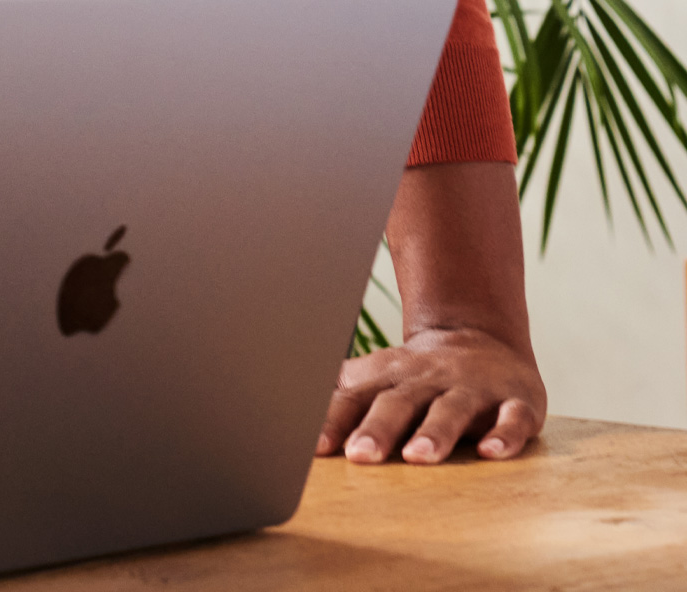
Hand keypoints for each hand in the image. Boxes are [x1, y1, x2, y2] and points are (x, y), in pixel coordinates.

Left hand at [319, 325, 544, 463]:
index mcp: (389, 377)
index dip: (333, 421)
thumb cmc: (418, 375)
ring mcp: (472, 390)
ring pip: (451, 410)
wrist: (484, 341)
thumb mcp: (377, 378)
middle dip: (378, 429)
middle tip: (360, 456)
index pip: (355, 398)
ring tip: (418, 457)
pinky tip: (492, 452)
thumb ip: (339, 395)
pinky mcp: (515, 401)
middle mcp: (427, 380)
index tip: (316, 448)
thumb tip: (282, 408)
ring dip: (435, 433)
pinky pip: (512, 418)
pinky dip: (504, 435)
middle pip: (399, 403)